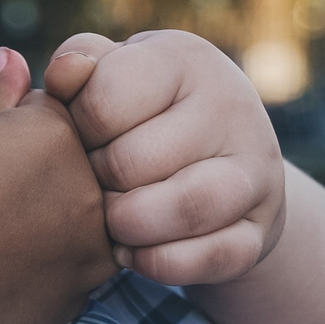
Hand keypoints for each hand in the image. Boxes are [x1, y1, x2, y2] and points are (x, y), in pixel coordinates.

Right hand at [0, 48, 115, 323]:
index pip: (62, 113)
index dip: (20, 128)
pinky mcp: (76, 297)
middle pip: (81, 168)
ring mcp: (90, 248)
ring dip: (53, 223)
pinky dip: (45, 269)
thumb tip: (14, 56)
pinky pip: (73, 273)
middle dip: (45, 175)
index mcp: (61, 133)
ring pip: (85, 222)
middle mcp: (91, 188)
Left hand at [43, 31, 284, 285]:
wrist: (220, 160)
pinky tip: (132, 250)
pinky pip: (205, 259)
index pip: (103, 102)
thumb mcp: (111, 71)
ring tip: (110, 218)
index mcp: (184, 60)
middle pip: (129, 163)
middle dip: (93, 181)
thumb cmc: (141, 110)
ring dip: (125, 224)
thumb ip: (78, 62)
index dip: (75, 129)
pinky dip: (156, 263)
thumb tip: (65, 74)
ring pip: (181, 209)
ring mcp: (255, 172)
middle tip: (91, 181)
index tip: (83, 134)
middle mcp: (232, 108)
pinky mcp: (259, 231)